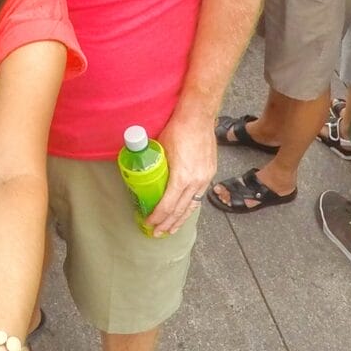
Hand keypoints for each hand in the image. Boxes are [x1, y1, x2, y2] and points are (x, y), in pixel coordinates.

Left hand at [143, 107, 215, 236]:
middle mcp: (195, 182)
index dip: (157, 217)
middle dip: (167, 224)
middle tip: (156, 233)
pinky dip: (190, 207)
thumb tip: (141, 175)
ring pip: (191, 206)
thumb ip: (154, 166)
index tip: (148, 223)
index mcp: (181, 177)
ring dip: (180, 220)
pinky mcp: (209, 173)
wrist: (198, 117)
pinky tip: (184, 213)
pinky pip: (199, 196)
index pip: (167, 206)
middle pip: (180, 210)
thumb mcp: (160, 149)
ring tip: (170, 230)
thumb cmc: (176, 130)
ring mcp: (204, 179)